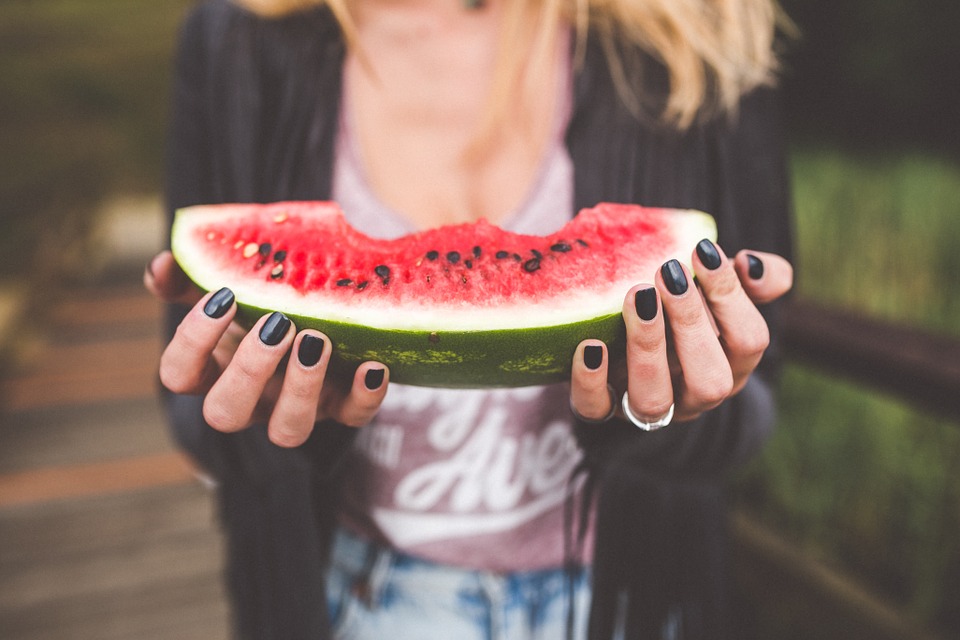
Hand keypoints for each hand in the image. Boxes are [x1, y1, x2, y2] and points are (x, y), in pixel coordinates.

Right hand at [144, 251, 388, 446]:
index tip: (223, 297)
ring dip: (302, 388)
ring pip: (288, 431)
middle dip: (249, 370)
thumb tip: (160, 265)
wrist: (321, 315)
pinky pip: (354, 418)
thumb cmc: (260, 305)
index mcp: (213, 370)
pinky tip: (372, 364)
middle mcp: (251, 401)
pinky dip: (365, 396)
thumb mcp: (228, 290)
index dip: (193, 341)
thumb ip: (190, 278)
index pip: (178, 375)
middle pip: (226, 413)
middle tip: (277, 324)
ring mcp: (297, 410)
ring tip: (317, 340)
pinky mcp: (342, 409)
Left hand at [570, 242, 792, 424]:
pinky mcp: (602, 408)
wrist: (630, 339)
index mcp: (731, 365)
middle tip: (669, 273)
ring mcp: (648, 407)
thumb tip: (750, 264)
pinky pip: (595, 409)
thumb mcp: (721, 290)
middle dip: (691, 324)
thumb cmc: (685, 308)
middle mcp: (694, 395)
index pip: (749, 342)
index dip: (730, 297)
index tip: (702, 251)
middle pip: (710, 381)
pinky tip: (590, 344)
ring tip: (637, 297)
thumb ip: (757, 276)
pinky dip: (590, 381)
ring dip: (647, 347)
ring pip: (654, 400)